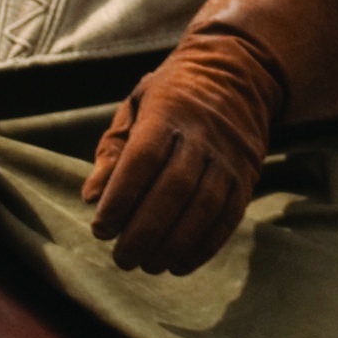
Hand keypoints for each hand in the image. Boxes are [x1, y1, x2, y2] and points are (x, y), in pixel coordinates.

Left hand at [80, 28, 280, 274]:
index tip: (101, 229)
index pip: (143, 159)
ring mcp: (229, 157)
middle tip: (122, 258)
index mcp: (168, 112)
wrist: (239, 73)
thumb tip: (91, 196)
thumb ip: (112, 149)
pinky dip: (204, 246)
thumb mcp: (136, 105)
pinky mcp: (246, 176)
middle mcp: (202, 135)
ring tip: (148, 265)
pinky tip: (180, 264)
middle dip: (144, 231)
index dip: (121, 198)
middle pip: (174, 189)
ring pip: (203, 207)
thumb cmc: (173, 95)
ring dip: (173, 244)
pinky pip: (228, 217)